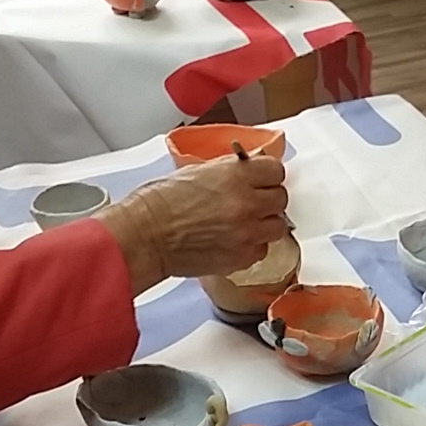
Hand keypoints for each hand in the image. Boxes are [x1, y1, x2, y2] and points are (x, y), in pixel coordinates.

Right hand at [96, 156, 289, 290]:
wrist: (145, 236)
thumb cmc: (160, 204)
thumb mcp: (197, 171)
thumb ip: (229, 170)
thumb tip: (249, 168)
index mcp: (235, 174)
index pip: (276, 170)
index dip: (268, 176)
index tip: (263, 181)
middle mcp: (246, 202)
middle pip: (281, 199)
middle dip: (268, 200)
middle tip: (252, 204)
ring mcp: (247, 232)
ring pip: (277, 227)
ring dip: (264, 225)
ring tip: (244, 225)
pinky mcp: (242, 257)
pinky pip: (261, 251)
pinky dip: (252, 247)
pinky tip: (233, 242)